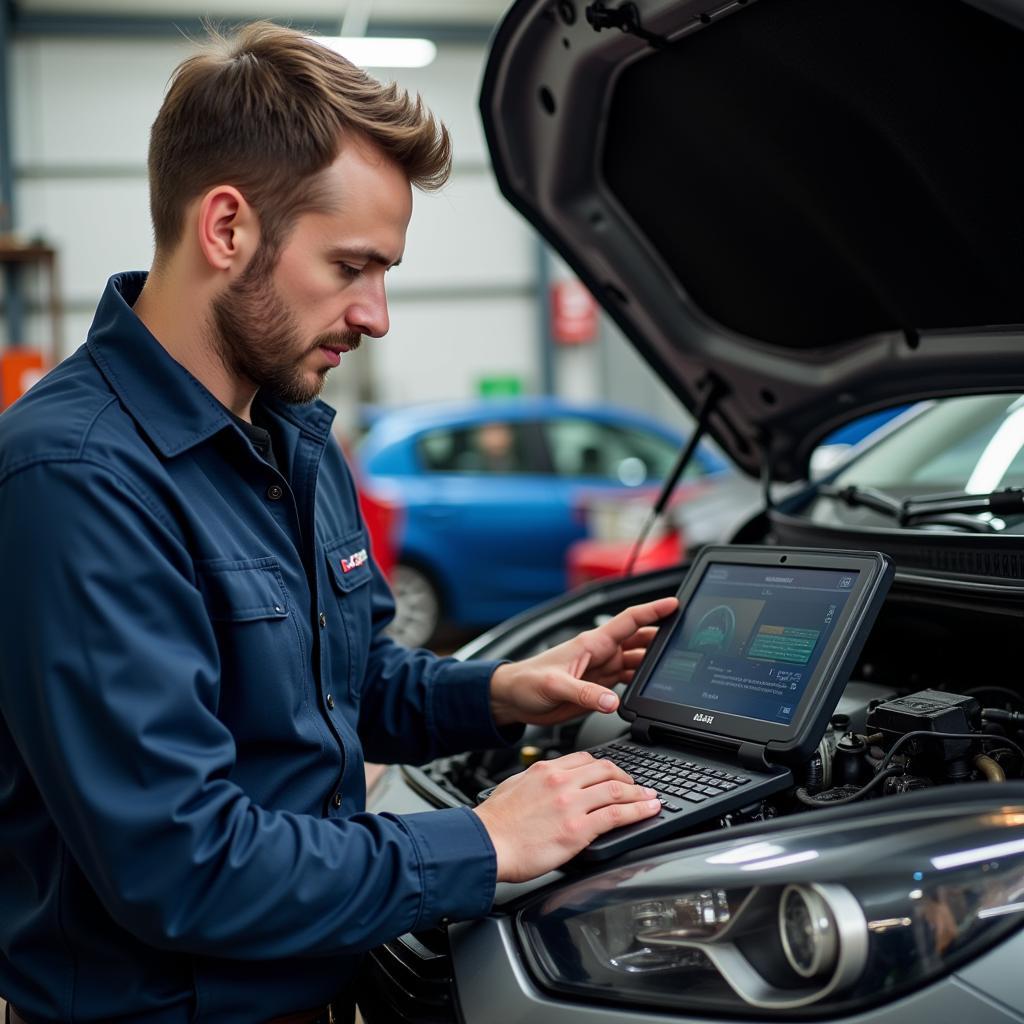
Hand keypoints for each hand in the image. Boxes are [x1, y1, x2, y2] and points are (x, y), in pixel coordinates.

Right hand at [472, 752, 661, 881]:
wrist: (485, 844)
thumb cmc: (494, 823)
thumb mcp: (514, 786)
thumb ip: (536, 782)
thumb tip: (547, 785)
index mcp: (545, 769)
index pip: (585, 760)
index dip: (605, 767)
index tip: (613, 775)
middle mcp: (561, 781)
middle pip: (606, 771)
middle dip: (627, 778)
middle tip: (637, 786)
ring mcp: (571, 804)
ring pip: (617, 791)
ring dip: (640, 794)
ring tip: (652, 798)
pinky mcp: (577, 829)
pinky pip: (617, 815)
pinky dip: (639, 811)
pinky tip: (649, 811)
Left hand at [489, 596, 677, 726]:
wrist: (512, 699)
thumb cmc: (526, 682)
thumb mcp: (555, 685)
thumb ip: (585, 693)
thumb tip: (612, 701)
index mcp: (592, 643)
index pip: (629, 621)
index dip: (652, 610)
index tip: (674, 604)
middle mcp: (601, 654)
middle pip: (640, 641)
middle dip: (662, 638)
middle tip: (688, 638)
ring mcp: (602, 670)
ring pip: (637, 662)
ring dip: (655, 664)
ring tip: (677, 666)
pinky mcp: (599, 688)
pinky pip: (628, 683)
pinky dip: (643, 685)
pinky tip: (653, 690)